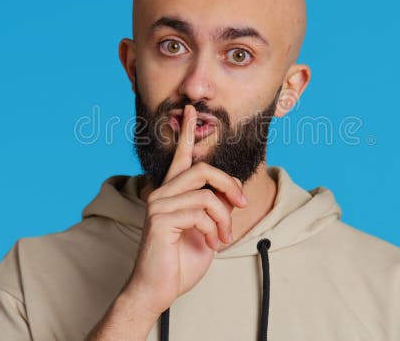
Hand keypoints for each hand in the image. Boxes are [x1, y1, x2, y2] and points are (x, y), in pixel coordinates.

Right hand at [121, 104, 248, 318]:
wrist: (158, 290)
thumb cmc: (181, 262)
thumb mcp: (207, 230)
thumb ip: (215, 208)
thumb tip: (234, 195)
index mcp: (172, 193)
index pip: (181, 156)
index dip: (188, 132)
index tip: (192, 109)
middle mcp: (162, 193)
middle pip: (204, 170)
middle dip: (229, 186)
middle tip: (241, 206)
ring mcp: (159, 205)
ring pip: (206, 194)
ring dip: (224, 219)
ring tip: (223, 238)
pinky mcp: (161, 219)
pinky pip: (200, 212)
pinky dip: (214, 229)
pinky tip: (210, 244)